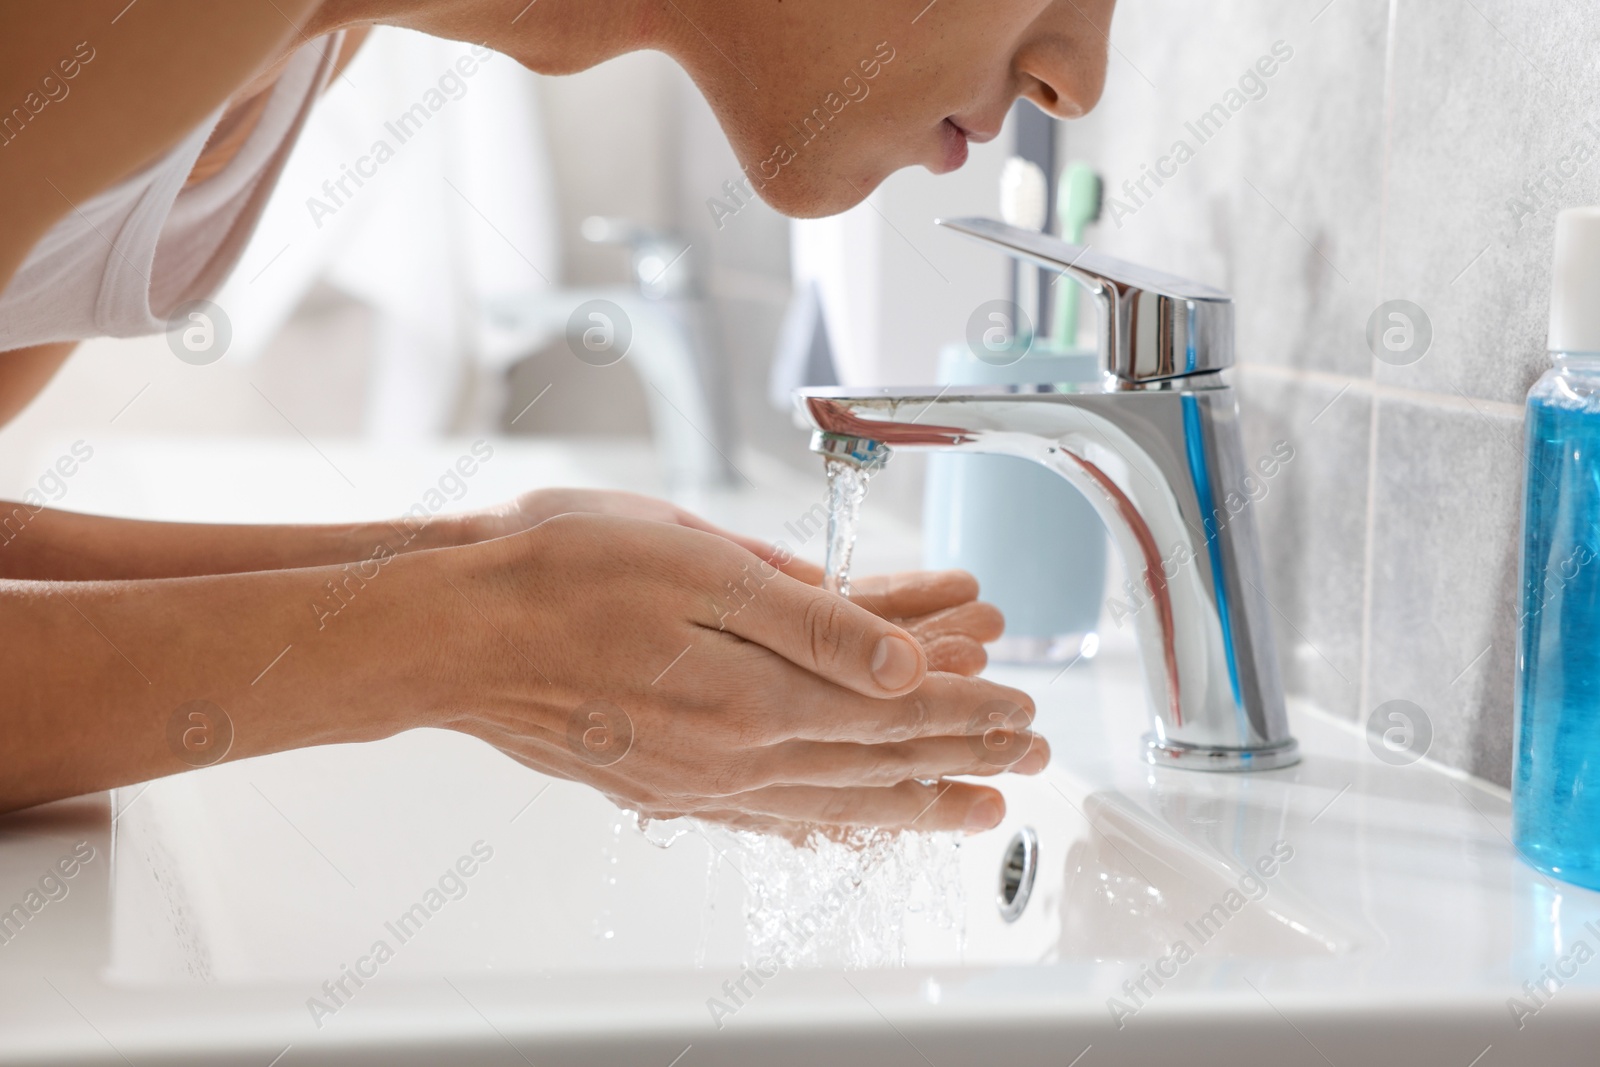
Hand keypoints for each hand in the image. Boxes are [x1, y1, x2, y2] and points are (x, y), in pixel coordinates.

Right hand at [430, 513, 1045, 838]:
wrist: (452, 630)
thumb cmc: (560, 578)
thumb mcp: (701, 567)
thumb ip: (812, 624)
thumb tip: (903, 670)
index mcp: (754, 698)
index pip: (892, 710)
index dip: (966, 708)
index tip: (1023, 709)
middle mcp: (733, 757)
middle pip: (875, 761)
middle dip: (960, 759)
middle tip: (1026, 765)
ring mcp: (694, 780)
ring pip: (829, 798)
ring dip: (908, 801)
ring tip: (967, 811)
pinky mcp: (656, 782)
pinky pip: (763, 815)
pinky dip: (820, 820)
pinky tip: (838, 825)